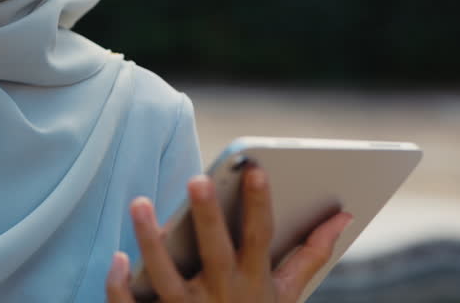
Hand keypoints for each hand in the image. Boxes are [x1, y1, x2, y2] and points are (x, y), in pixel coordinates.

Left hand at [104, 167, 352, 302]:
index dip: (259, 204)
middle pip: (214, 252)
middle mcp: (222, 296)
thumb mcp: (286, 295)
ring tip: (139, 203)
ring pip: (165, 276)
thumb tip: (342, 215)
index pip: (261, 238)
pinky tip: (116, 257)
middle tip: (197, 179)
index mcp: (255, 283)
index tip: (255, 169)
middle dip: (207, 217)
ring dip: (151, 241)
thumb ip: (311, 255)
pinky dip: (120, 284)